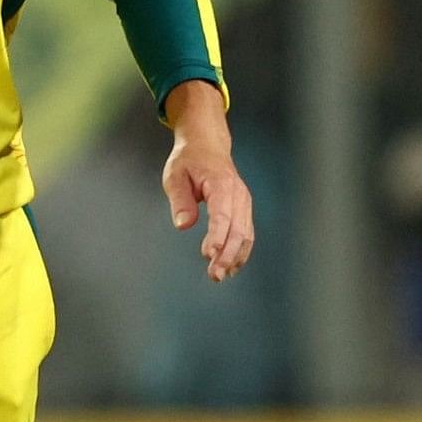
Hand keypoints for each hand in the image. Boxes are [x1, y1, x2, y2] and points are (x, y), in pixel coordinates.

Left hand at [160, 79, 255, 281]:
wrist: (207, 146)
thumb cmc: (189, 160)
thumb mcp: (175, 175)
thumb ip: (180, 200)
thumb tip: (183, 225)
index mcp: (221, 184)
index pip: (222, 214)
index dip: (217, 235)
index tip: (210, 254)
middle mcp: (238, 194)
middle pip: (238, 229)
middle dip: (227, 254)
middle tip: (213, 275)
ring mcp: (244, 202)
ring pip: (245, 234)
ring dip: (235, 257)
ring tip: (220, 275)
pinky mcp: (244, 209)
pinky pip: (247, 233)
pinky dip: (241, 251)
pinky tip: (231, 266)